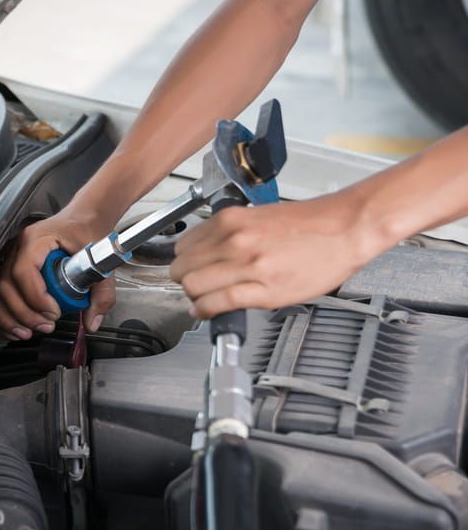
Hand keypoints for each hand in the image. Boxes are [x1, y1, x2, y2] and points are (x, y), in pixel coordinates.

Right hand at [0, 212, 115, 338]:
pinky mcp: (9, 267)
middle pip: (6, 286)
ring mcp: (10, 257)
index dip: (35, 299)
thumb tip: (92, 322)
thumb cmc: (86, 231)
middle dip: (24, 314)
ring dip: (8, 317)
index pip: (24, 273)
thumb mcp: (99, 261)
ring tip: (28, 332)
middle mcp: (17, 247)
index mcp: (36, 240)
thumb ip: (101, 294)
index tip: (54, 313)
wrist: (82, 217)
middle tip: (46, 326)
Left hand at [170, 195, 380, 318]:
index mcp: (230, 221)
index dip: (184, 261)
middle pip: (183, 268)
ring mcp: (248, 266)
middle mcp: (234, 241)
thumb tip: (204, 251)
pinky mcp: (263, 290)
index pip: (183, 246)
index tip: (188, 268)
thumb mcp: (257, 217)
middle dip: (183, 280)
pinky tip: (204, 311)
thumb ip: (228, 233)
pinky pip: (217, 303)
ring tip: (200, 299)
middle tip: (192, 286)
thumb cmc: (309, 225)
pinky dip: (204, 310)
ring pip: (194, 286)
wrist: (345, 229)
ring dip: (192, 296)